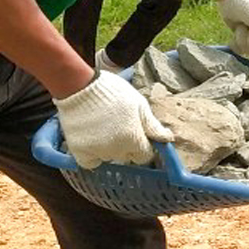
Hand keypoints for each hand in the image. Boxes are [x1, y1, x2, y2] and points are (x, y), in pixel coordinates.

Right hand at [55, 71, 170, 169]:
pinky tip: (92, 139)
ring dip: (109, 149)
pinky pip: (90, 162)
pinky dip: (92, 155)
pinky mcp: (80, 151)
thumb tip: (168, 139)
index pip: (144, 156)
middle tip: (117, 126)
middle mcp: (116, 150)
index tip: (136, 135)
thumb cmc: (112, 92)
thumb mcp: (138, 104)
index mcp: (133, 139)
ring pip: (109, 158)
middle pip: (126, 157)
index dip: (142, 146)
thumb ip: (152, 125)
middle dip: (125, 146)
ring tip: (102, 128)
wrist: (80, 86)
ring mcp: (97, 152)